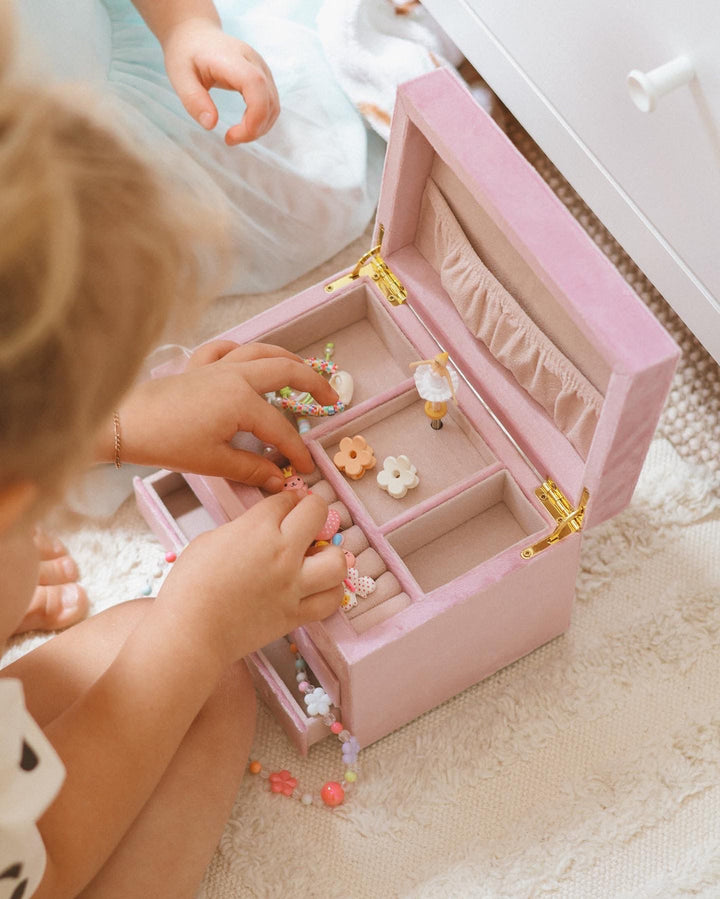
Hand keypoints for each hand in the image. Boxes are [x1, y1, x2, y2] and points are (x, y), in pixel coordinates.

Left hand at [111, 341, 337, 491]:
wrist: (125, 423)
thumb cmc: (168, 442)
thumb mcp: (215, 462)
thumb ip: (252, 469)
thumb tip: (279, 480)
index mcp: (242, 401)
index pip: (281, 428)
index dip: (297, 451)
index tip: (305, 468)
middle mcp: (235, 375)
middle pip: (285, 371)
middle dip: (313, 384)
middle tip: (331, 399)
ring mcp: (216, 366)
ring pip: (261, 351)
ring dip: (287, 358)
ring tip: (304, 369)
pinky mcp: (197, 366)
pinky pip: (226, 348)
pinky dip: (241, 349)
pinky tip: (246, 356)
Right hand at [158, 490, 346, 663]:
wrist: (190, 632)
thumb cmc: (189, 585)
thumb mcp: (210, 540)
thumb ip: (242, 529)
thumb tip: (259, 529)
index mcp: (258, 528)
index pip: (286, 500)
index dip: (286, 499)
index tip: (286, 504)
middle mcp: (283, 552)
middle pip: (319, 513)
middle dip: (314, 510)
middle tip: (306, 521)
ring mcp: (294, 585)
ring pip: (337, 561)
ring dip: (331, 554)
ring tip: (317, 558)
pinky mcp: (296, 615)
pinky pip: (331, 600)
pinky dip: (329, 591)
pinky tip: (318, 587)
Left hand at [162, 17, 278, 143]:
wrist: (195, 34)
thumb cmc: (186, 53)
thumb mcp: (179, 76)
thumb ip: (193, 99)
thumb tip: (211, 124)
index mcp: (232, 58)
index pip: (256, 86)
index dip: (252, 116)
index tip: (231, 136)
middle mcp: (253, 61)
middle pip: (269, 100)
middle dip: (254, 128)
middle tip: (230, 139)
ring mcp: (262, 69)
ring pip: (273, 105)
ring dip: (259, 127)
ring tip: (236, 134)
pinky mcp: (264, 77)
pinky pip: (271, 104)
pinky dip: (261, 120)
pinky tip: (244, 126)